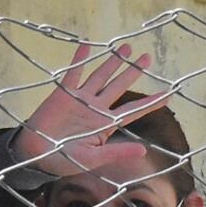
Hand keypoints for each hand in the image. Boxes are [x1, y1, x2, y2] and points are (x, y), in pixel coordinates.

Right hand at [12, 44, 168, 176]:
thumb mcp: (94, 159)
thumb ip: (117, 152)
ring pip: (101, 76)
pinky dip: (79, 59)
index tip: (168, 94)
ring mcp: (81, 99)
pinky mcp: (63, 93)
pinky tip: (87, 45)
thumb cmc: (65, 160)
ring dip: (113, 62)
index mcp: (106, 125)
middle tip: (147, 57)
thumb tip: (143, 150)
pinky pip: (73, 73)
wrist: (36, 155)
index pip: (133, 111)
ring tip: (126, 48)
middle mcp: (96, 108)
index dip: (150, 103)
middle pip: (119, 86)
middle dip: (133, 72)